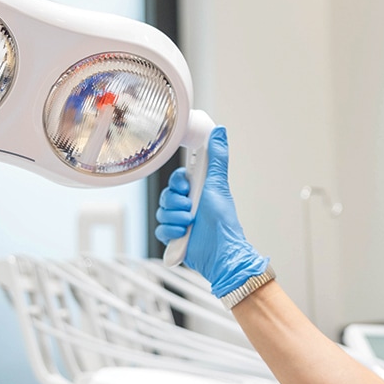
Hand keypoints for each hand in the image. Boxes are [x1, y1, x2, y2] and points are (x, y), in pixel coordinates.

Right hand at [154, 126, 269, 297]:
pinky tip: (183, 235)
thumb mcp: (218, 184)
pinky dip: (171, 232)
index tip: (187, 187)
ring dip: (175, 218)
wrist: (220, 252)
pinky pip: (160, 230)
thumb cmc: (223, 220)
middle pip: (166, 195)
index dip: (178, 182)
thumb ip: (217, 157)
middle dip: (176, 203)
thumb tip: (220, 131)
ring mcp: (180, 222)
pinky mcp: (175, 238)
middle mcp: (188, 205)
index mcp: (198, 190)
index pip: (176, 179)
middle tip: (190, 208)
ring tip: (189, 224)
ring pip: (162, 213)